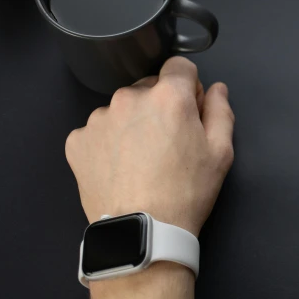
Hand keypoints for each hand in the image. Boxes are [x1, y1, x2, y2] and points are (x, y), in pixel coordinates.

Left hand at [66, 56, 234, 235]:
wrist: (142, 232)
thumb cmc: (186, 192)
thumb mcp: (221, 152)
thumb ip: (220, 111)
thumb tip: (216, 89)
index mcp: (168, 96)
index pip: (180, 66)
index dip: (189, 87)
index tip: (190, 111)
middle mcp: (129, 97)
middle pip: (149, 87)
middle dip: (160, 105)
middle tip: (167, 143)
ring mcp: (99, 118)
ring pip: (122, 109)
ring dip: (132, 123)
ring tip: (140, 160)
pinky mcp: (77, 141)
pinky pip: (97, 131)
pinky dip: (108, 143)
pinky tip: (119, 168)